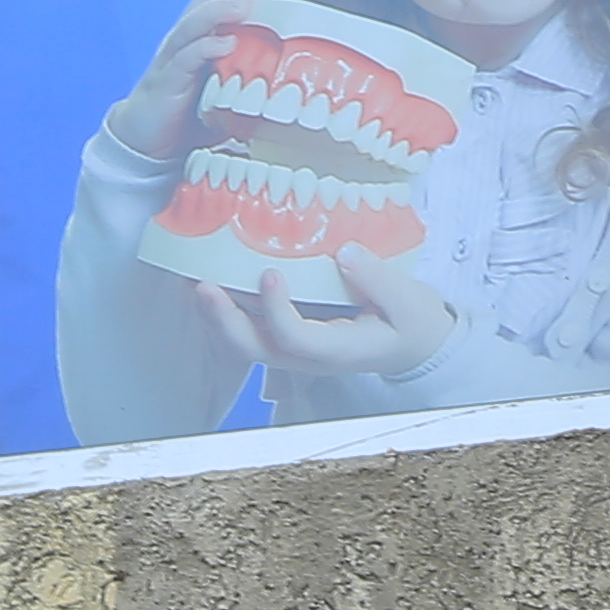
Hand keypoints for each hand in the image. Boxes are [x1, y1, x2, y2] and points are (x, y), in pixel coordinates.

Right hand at [108, 0, 301, 162]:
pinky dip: (206, 48)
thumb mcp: (228, 92)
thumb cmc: (191, 115)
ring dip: (221, 10)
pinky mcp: (166, 82)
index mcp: (202, 37)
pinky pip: (185, 58)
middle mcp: (187, 39)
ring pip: (194, 21)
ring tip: (248, 4)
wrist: (146, 142)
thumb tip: (298, 84)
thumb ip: (254, 79)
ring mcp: (174, 58)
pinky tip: (226, 44)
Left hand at [197, 248, 461, 383]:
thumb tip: (345, 253)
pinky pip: (252, 330)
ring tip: (192, 282)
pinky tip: (212, 282)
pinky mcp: (293, 336)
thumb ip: (378, 280)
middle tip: (202, 286)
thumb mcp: (410, 301)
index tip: (268, 271)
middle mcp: (310, 357)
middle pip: (256, 350)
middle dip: (224, 321)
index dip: (275, 309)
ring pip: (247, 344)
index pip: (295, 339)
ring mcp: (298, 350)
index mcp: (339, 350)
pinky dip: (228, 310)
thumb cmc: (414, 323)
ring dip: (217, 316)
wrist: (418, 346)